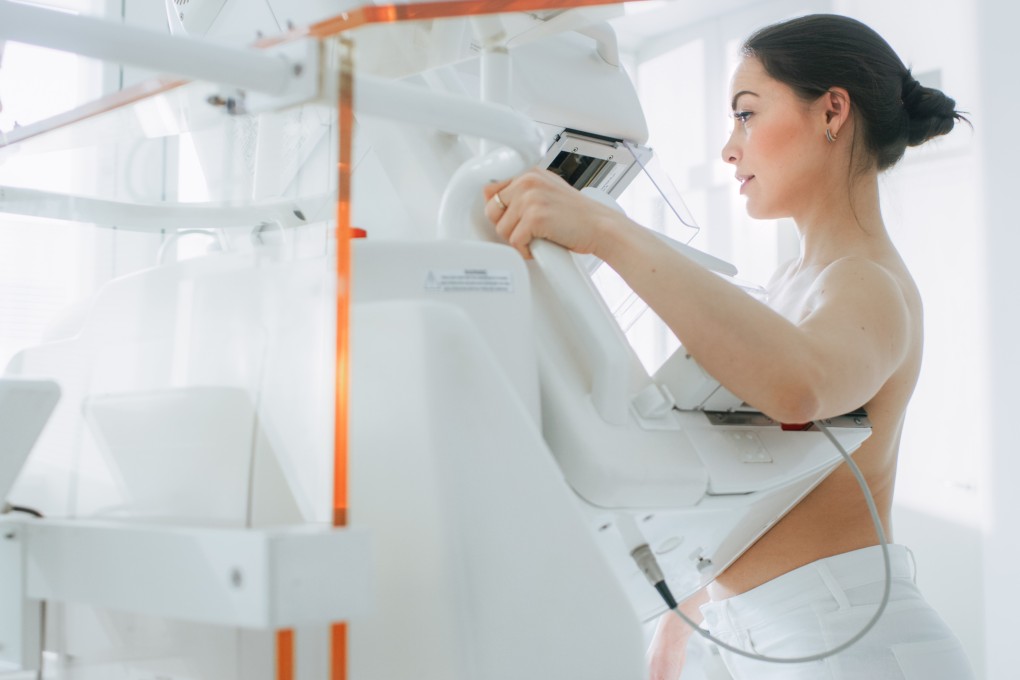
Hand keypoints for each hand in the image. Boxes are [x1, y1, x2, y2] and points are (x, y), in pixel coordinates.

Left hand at [482, 169, 620, 259]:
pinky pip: (515, 242)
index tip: (510, 220)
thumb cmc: (579, 216)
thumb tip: (496, 202)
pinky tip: (542, 245)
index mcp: (530, 174)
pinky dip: (526, 250)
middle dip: (507, 226)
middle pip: (491, 210)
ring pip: (502, 229)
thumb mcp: (549, 192)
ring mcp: (531, 198)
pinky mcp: (535, 217)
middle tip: (527, 231)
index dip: (499, 210)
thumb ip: (525, 194)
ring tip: (539, 237)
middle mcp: (528, 182)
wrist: (602, 227)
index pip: (491, 190)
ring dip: (518, 240)